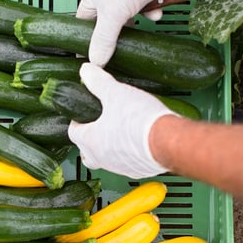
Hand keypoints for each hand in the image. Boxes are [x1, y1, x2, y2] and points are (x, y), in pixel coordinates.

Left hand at [68, 63, 176, 178]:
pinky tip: (139, 139)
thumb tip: (86, 71)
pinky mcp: (138, 171)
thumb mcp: (114, 92)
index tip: (87, 111)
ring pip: (107, 159)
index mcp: (90, 141)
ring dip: (110, 146)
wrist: (168, 140)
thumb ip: (97, 81)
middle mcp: (102, 159)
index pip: (73, 132)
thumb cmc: (139, 119)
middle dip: (91, 138)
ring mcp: (120, 168)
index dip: (79, 119)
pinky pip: (127, 163)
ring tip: (121, 129)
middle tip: (101, 123)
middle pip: (87, 151)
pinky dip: (129, 153)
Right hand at [76, 0, 181, 66]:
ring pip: (127, 20)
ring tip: (138, 24)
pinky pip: (144, 13)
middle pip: (105, 25)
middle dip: (114, 35)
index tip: (89, 56)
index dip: (85, 40)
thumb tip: (96, 61)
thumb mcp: (112, 14)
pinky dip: (151, 14)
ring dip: (136, 24)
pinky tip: (154, 12)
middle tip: (116, 48)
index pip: (82, 24)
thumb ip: (103, 39)